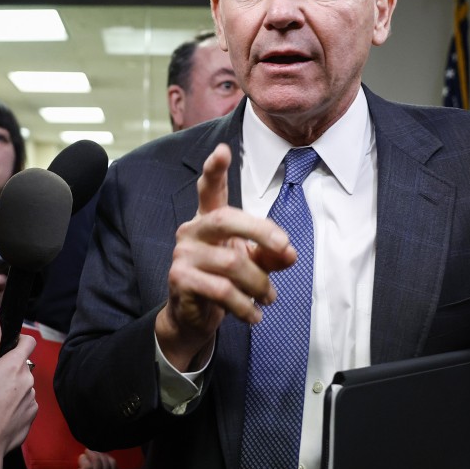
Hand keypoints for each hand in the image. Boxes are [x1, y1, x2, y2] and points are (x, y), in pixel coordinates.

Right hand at [0, 314, 37, 468]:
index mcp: (15, 365)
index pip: (29, 342)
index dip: (20, 341)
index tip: (7, 348)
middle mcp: (29, 380)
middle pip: (24, 366)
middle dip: (10, 370)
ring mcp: (33, 400)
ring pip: (24, 386)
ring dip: (13, 389)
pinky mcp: (33, 417)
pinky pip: (26, 405)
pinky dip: (16, 407)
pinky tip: (0, 415)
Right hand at [156, 143, 296, 370]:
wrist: (193, 318)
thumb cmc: (224, 282)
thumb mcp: (253, 264)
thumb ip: (271, 254)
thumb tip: (290, 252)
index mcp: (208, 220)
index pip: (209, 189)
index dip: (214, 169)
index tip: (223, 150)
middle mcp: (192, 230)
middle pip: (226, 219)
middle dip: (260, 231)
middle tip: (285, 248)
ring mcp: (183, 254)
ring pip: (232, 263)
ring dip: (259, 285)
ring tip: (269, 298)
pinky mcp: (179, 279)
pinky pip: (222, 290)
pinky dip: (244, 306)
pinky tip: (253, 315)